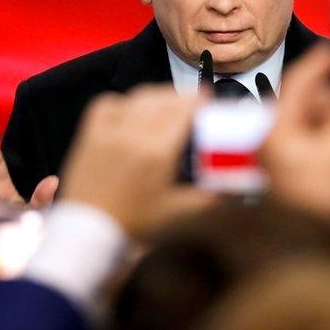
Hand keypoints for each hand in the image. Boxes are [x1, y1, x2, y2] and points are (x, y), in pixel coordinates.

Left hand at [60, 85, 211, 237]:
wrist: (89, 234)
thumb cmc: (135, 226)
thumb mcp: (180, 213)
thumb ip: (214, 197)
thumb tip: (241, 184)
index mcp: (158, 151)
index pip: (183, 111)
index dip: (199, 101)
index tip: (208, 99)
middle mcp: (133, 134)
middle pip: (163, 100)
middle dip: (181, 97)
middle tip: (193, 103)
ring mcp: (108, 131)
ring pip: (138, 98)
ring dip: (157, 96)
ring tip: (168, 104)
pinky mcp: (89, 135)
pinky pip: (108, 104)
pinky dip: (124, 102)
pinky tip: (132, 110)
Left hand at [259, 45, 329, 215]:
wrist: (310, 243)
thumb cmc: (318, 201)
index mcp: (276, 130)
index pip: (296, 83)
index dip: (318, 63)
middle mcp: (271, 138)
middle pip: (304, 101)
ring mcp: (278, 153)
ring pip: (308, 119)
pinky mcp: (287, 167)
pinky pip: (309, 138)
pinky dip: (329, 132)